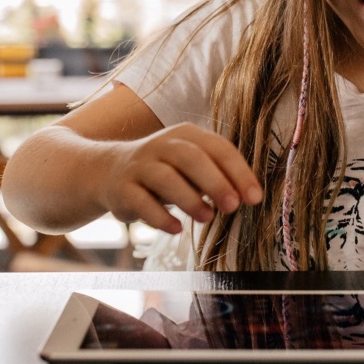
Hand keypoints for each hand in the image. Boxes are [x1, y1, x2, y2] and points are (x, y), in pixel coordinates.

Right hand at [101, 123, 262, 234]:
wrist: (108, 172)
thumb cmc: (165, 171)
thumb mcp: (191, 166)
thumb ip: (216, 175)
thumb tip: (245, 196)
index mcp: (187, 135)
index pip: (219, 148)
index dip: (239, 172)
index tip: (255, 198)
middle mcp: (162, 145)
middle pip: (192, 159)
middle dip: (216, 183)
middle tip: (233, 207)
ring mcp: (140, 165)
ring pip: (166, 179)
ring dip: (190, 200)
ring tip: (207, 218)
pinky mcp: (122, 188)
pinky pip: (142, 202)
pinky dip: (161, 217)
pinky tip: (177, 228)